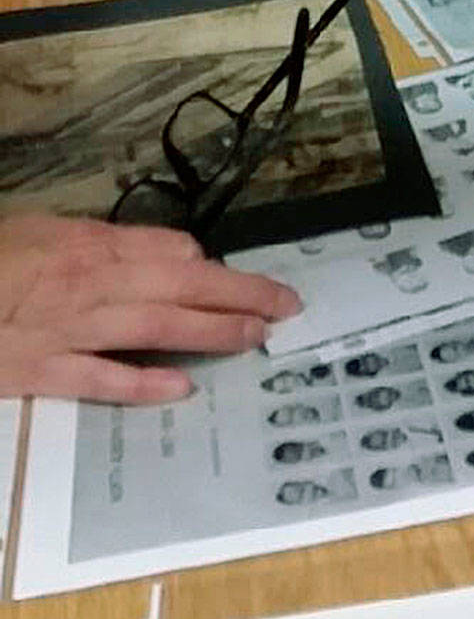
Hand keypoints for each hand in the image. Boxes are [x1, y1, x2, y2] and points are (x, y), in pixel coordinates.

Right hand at [0, 212, 300, 403]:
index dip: (214, 268)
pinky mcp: (42, 371)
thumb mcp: (40, 228)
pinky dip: (143, 385)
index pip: (171, 251)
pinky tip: (182, 390)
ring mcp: (69, 329)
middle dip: (241, 294)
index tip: (245, 280)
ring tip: (256, 338)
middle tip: (287, 306)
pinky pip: (101, 379)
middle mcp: (92, 282)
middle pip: (182, 285)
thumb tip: (162, 254)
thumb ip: (98, 240)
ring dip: (213, 332)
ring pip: (158, 328)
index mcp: (90, 243)